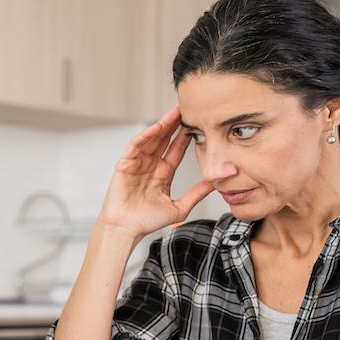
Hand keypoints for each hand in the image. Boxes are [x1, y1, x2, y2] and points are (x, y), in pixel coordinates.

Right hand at [97, 106, 213, 238]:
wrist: (126, 230)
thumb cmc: (147, 222)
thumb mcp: (179, 207)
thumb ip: (196, 194)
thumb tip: (215, 185)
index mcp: (162, 174)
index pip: (176, 150)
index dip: (185, 137)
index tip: (198, 124)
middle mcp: (150, 166)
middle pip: (164, 140)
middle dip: (175, 125)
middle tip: (187, 109)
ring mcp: (137, 164)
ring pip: (152, 139)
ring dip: (163, 125)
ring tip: (175, 112)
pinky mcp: (125, 164)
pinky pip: (136, 146)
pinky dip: (146, 135)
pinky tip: (157, 127)